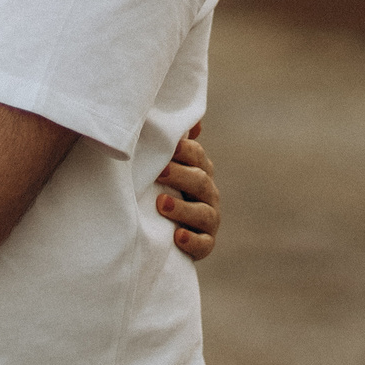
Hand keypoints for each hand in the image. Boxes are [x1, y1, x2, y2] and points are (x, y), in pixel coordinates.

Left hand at [158, 122, 219, 260]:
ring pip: (204, 213)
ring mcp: (208, 220)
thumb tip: (191, 120)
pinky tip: (177, 236)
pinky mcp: (204, 244)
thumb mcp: (159, 166)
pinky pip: (204, 244)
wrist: (157, 232)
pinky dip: (192, 241)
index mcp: (197, 170)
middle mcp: (207, 193)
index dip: (184, 150)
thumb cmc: (156, 189)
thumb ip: (171, 145)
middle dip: (181, 175)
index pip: (196, 156)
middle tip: (160, 172)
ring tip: (162, 204)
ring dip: (184, 208)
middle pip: (201, 181)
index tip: (168, 146)